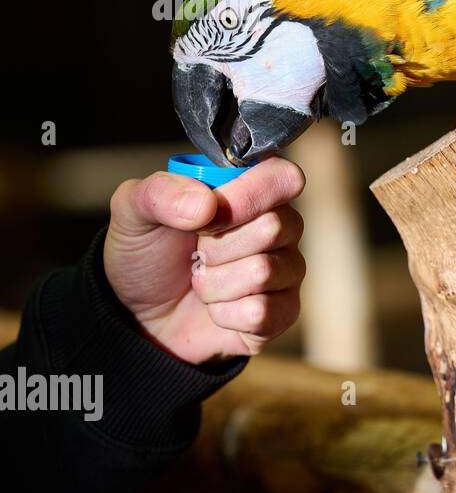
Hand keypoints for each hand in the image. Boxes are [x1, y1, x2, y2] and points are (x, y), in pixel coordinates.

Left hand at [104, 158, 306, 362]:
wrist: (140, 315)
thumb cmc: (148, 255)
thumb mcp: (134, 212)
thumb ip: (161, 193)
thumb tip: (207, 205)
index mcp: (252, 190)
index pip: (284, 178)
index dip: (247, 197)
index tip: (207, 217)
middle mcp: (280, 226)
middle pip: (273, 227)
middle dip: (217, 247)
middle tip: (197, 253)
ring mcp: (286, 271)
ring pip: (264, 272)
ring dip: (215, 284)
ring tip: (202, 281)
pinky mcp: (283, 311)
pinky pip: (262, 312)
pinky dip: (223, 314)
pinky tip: (215, 308)